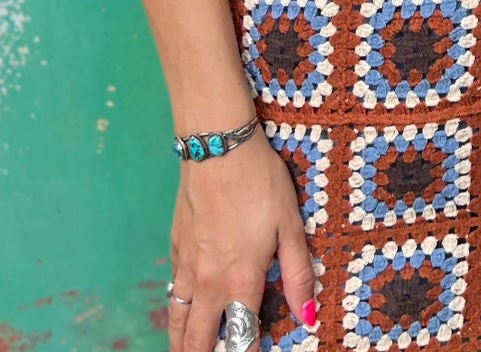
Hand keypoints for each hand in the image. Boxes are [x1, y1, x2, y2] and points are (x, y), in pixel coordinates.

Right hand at [166, 133, 316, 351]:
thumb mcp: (290, 225)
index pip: (241, 337)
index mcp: (241, 280)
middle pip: (199, 340)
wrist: (218, 148)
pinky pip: (173, 291)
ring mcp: (188, 266)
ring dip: (182, 343)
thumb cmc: (260, 183)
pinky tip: (181, 311)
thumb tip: (307, 316)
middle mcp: (209, 282)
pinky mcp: (175, 247)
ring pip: (178, 321)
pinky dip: (176, 311)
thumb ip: (298, 273)